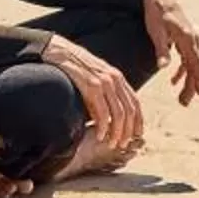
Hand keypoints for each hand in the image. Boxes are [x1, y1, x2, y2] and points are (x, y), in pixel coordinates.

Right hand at [42, 35, 143, 156]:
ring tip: (111, 144)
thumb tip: (106, 120)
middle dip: (128, 131)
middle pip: (129, 111)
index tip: (137, 135)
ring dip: (116, 132)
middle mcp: (115, 79)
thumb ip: (104, 96)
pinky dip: (103, 127)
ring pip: (118, 114)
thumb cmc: (76, 68)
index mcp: (118, 78)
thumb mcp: (95, 80)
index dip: (138, 121)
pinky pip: (102, 112)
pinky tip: (100, 136)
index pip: (135, 103)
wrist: (60, 52)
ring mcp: (104, 82)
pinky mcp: (91, 86)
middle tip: (122, 144)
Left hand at [141, 0, 198, 105]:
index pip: (195, 64)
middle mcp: (192, 40)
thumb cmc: (157, 14)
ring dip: (186, 81)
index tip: (198, 94)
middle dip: (191, 86)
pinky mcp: (184, 39)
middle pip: (195, 67)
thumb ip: (162, 50)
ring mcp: (189, 39)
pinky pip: (186, 58)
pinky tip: (173, 80)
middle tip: (184, 103)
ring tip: (181, 97)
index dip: (197, 80)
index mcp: (187, 39)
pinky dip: (182, 70)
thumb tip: (164, 67)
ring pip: (191, 64)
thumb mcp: (157, 32)